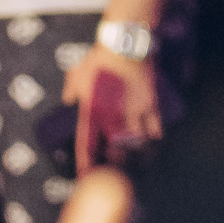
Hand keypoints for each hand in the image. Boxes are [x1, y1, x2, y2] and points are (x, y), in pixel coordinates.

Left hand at [62, 47, 161, 175]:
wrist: (125, 45)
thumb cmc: (99, 59)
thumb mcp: (77, 73)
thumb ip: (72, 90)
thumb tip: (68, 100)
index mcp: (93, 113)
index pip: (87, 146)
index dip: (86, 164)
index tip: (86, 176)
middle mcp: (113, 118)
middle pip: (117, 150)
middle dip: (117, 158)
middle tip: (117, 160)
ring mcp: (133, 112)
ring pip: (138, 141)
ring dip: (136, 147)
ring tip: (137, 151)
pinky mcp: (150, 104)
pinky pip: (155, 127)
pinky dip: (155, 133)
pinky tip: (155, 137)